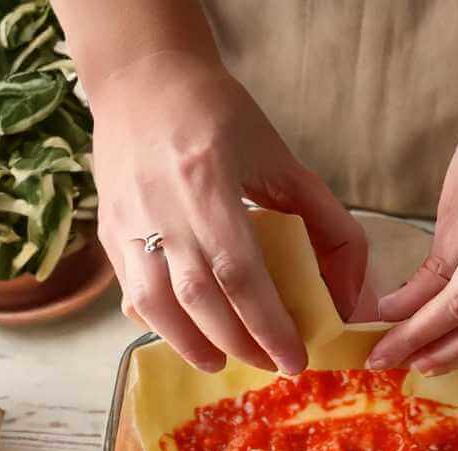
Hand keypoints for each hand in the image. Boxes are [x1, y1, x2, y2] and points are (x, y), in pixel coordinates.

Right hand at [93, 52, 366, 373]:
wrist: (142, 78)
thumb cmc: (220, 117)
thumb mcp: (283, 160)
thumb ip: (327, 225)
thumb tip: (350, 297)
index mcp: (208, 179)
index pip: (240, 272)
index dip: (268, 325)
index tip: (294, 360)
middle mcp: (160, 204)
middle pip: (199, 298)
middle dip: (239, 343)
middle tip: (269, 365)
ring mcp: (125, 220)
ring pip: (155, 305)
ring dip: (192, 345)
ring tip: (222, 363)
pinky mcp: (107, 232)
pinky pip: (131, 294)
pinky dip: (161, 325)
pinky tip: (187, 336)